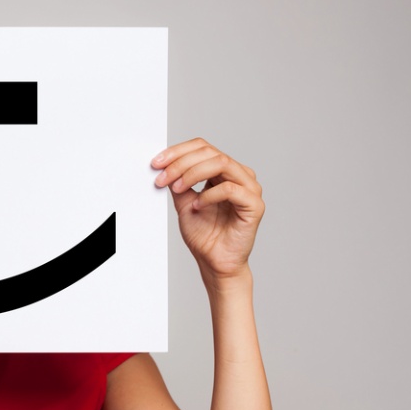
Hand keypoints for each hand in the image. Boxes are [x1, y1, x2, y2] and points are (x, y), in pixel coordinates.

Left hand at [152, 138, 263, 282]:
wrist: (215, 262)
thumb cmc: (204, 234)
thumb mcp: (183, 202)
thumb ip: (178, 182)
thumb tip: (164, 164)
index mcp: (224, 172)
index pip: (203, 148)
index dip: (178, 152)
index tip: (156, 163)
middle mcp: (239, 175)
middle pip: (210, 152)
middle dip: (181, 163)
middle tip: (162, 177)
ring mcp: (249, 189)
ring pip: (221, 163)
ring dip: (192, 173)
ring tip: (177, 189)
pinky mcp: (255, 205)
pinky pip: (231, 189)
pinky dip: (209, 195)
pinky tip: (197, 206)